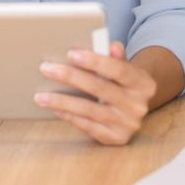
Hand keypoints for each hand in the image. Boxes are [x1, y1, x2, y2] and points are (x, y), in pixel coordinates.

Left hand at [34, 41, 155, 144]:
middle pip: (100, 89)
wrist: (135, 108)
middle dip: (71, 77)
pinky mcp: (116, 138)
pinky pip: (88, 126)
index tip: (70, 54)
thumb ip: (116, 56)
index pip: (119, 70)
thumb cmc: (122, 82)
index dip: (95, 62)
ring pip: (90, 110)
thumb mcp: (124, 67)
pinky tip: (55, 109)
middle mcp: (138, 106)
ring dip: (62, 101)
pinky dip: (70, 116)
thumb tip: (111, 46)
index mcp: (144, 83)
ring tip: (41, 95)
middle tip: (46, 69)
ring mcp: (128, 124)